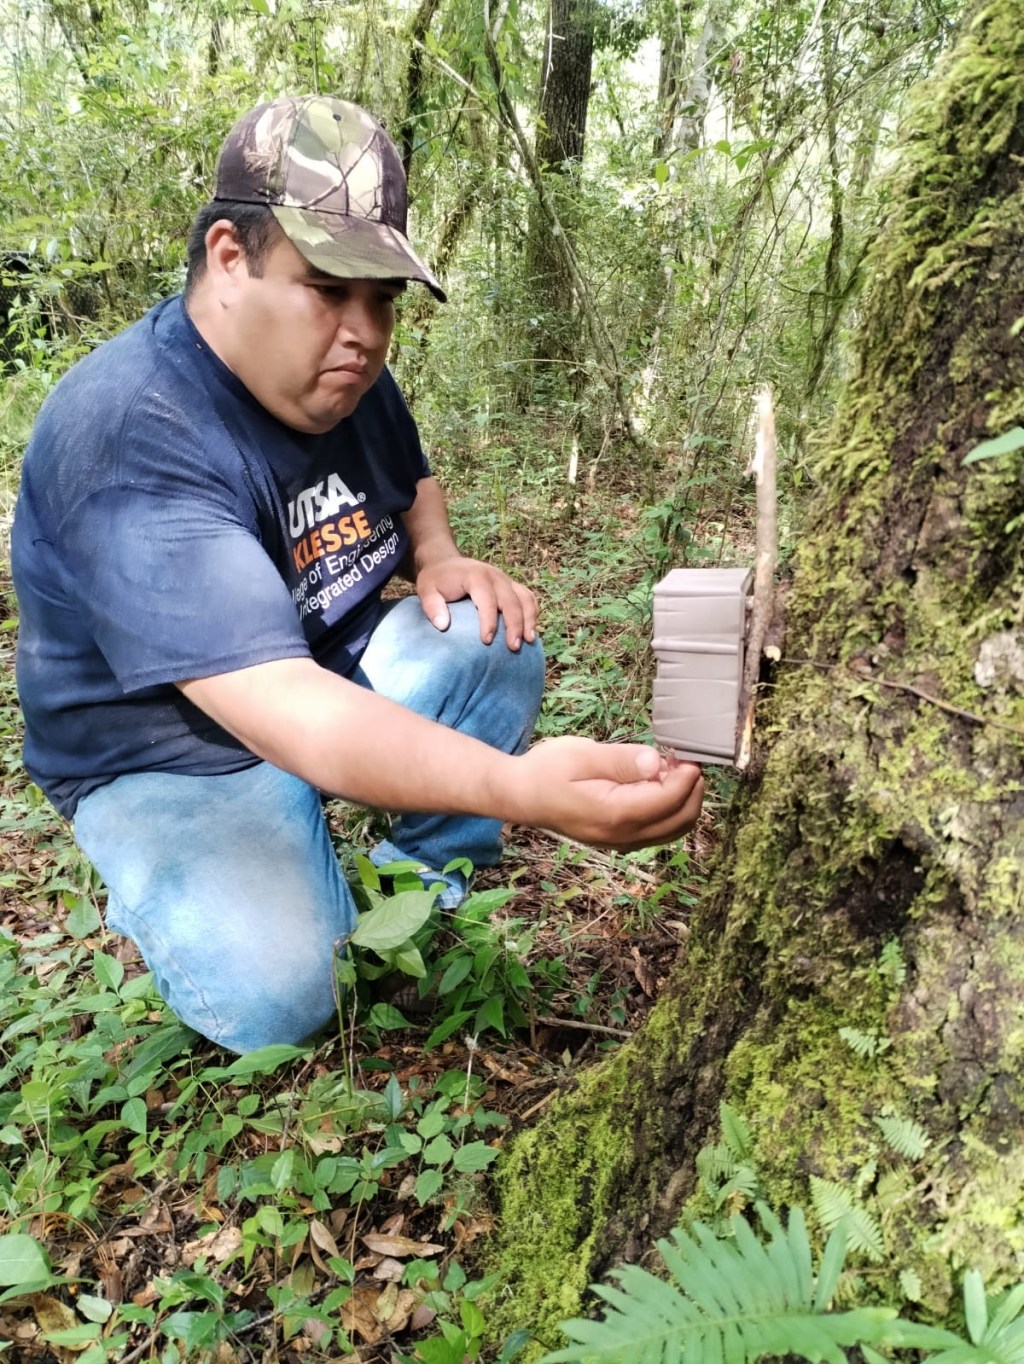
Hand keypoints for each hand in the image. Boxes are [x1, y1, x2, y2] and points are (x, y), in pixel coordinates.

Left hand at [416, 555, 538, 650]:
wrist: (446, 563)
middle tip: (513, 647)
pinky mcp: (511, 586)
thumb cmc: (437, 580)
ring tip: (529, 641)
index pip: (487, 600)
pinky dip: (533, 613)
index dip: (489, 621)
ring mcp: (506, 580)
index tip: (486, 641)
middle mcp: (496, 576)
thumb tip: (443, 626)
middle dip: (514, 625)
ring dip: (529, 620)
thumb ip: (432, 606)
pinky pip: (528, 598)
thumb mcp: (426, 590)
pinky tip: (531, 631)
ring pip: (525, 599)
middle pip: (511, 601)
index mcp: (476, 576)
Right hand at [509, 738, 703, 851]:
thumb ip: (622, 761)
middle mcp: (623, 836)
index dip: (687, 775)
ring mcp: (621, 842)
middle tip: (683, 758)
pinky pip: (660, 831)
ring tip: (671, 769)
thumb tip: (657, 764)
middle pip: (681, 819)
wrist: (521, 796)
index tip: (686, 751)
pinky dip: (671, 809)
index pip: (670, 799)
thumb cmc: (546, 771)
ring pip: (675, 828)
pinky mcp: (620, 840)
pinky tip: (657, 784)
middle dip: (692, 788)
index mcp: (614, 814)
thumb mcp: (582, 754)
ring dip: (684, 800)